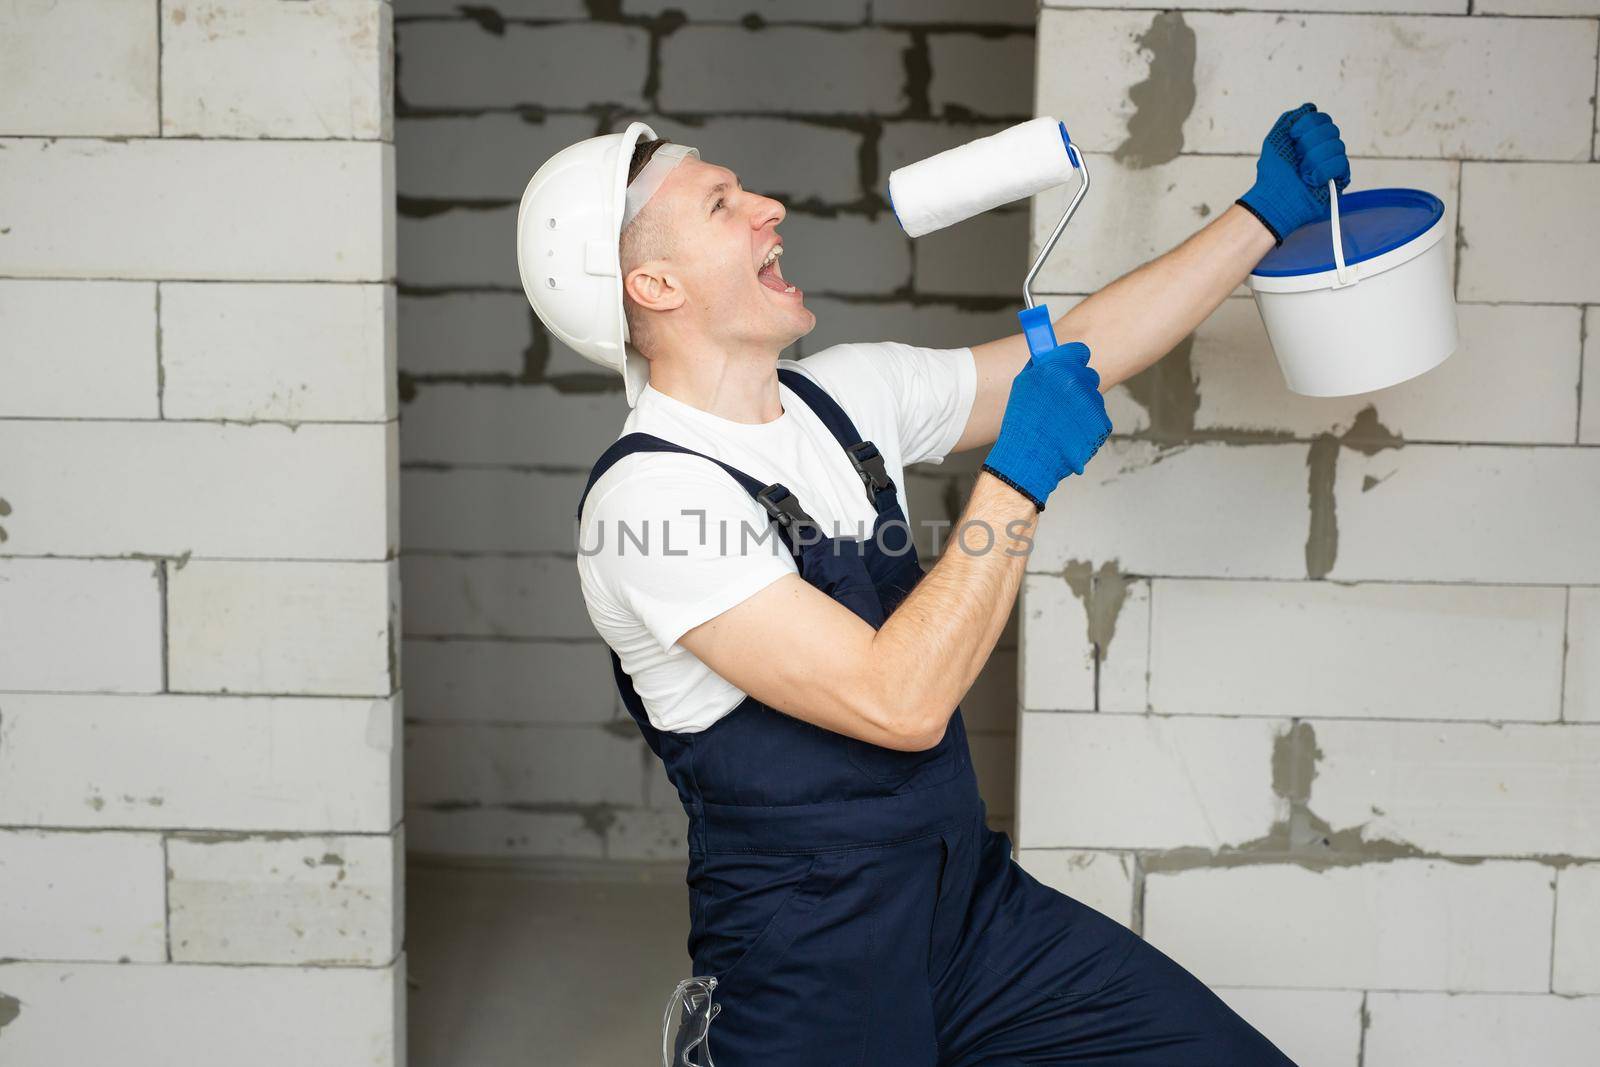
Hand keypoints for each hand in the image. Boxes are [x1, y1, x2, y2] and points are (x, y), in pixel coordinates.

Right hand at [981, 341, 1110, 510]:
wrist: (1029, 457)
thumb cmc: (1022, 423)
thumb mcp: (1023, 385)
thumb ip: (1041, 365)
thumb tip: (1051, 353)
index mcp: (1057, 368)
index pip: (1080, 351)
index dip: (1073, 360)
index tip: (1069, 366)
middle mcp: (1077, 382)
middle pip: (1089, 375)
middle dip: (1078, 385)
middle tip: (1062, 401)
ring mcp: (1092, 404)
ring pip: (1093, 399)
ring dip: (1082, 407)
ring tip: (1060, 423)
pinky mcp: (1101, 423)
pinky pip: (1098, 418)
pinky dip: (1087, 425)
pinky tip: (1069, 433)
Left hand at [1237, 103, 1351, 243]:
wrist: (1275, 199)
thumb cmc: (1272, 175)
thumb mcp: (1275, 140)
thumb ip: (1290, 119)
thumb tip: (1310, 107)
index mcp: (1310, 138)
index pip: (1321, 118)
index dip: (1306, 126)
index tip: (1292, 138)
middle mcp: (1323, 148)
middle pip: (1331, 130)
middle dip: (1308, 144)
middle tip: (1297, 158)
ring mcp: (1332, 163)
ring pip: (1337, 146)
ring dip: (1313, 160)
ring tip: (1302, 173)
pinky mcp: (1339, 179)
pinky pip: (1341, 163)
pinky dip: (1323, 171)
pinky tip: (1312, 180)